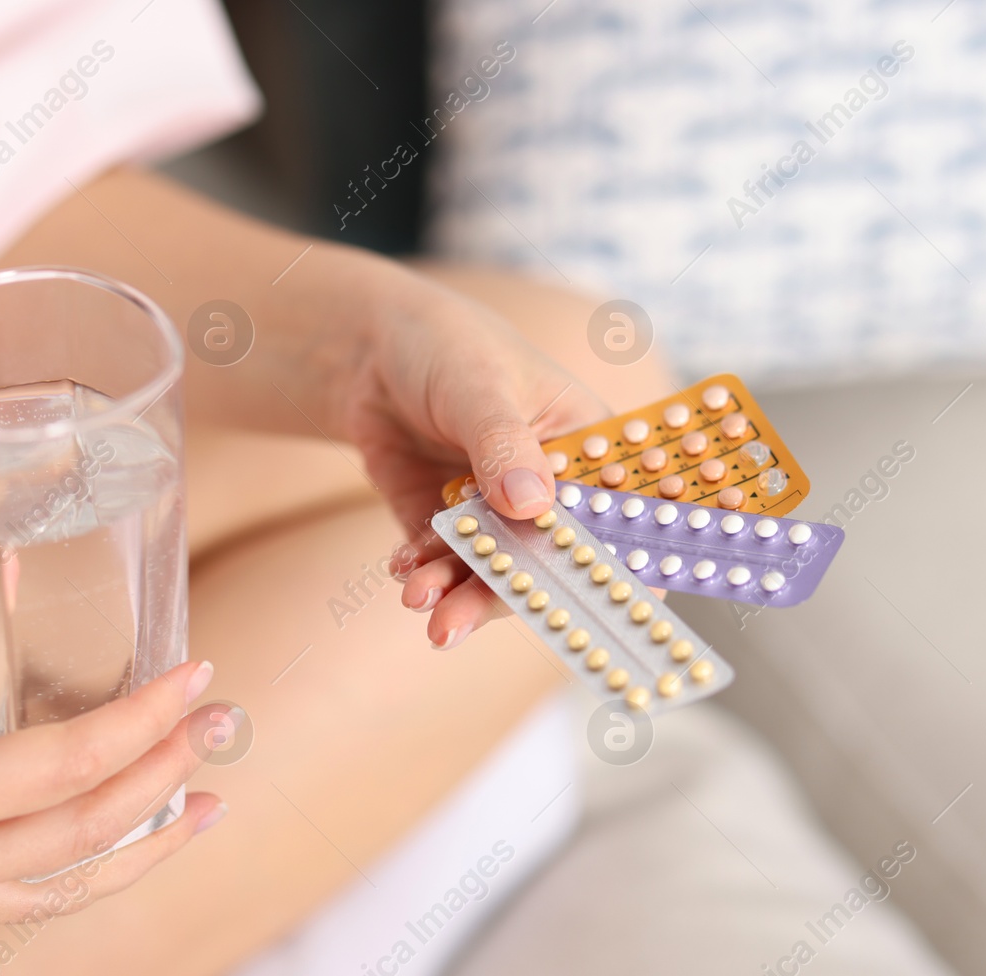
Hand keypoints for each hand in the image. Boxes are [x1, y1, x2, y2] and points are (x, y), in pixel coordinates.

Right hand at [0, 553, 225, 938]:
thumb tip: (16, 542)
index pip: (68, 764)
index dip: (145, 720)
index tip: (198, 676)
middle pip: (86, 830)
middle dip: (168, 775)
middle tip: (224, 723)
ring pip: (67, 886)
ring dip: (145, 844)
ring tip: (210, 805)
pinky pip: (27, 904)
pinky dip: (86, 874)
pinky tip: (125, 843)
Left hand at [337, 268, 608, 647]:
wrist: (367, 349)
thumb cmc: (448, 344)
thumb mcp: (481, 384)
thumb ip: (504, 445)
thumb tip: (530, 506)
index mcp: (585, 448)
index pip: (616, 515)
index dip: (617, 563)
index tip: (601, 607)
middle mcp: (548, 489)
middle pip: (547, 557)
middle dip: (507, 592)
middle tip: (461, 622)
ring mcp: (496, 511)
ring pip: (491, 568)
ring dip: (457, 591)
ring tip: (419, 599)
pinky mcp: (447, 522)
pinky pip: (444, 560)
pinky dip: (425, 571)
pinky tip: (404, 569)